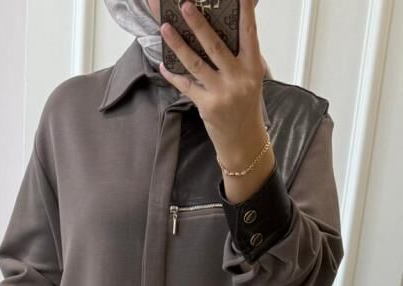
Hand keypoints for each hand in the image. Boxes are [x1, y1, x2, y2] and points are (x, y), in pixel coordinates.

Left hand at [158, 0, 268, 171]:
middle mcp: (239, 78)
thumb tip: (228, 29)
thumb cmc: (246, 106)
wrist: (243, 141)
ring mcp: (222, 93)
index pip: (249, 33)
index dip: (244, 12)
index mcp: (253, 67)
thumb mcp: (252, 78)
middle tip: (185, 6)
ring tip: (165, 29)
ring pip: (196, 64)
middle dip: (199, 24)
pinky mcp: (207, 106)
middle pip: (216, 46)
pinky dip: (173, 75)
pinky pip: (186, 86)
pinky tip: (163, 64)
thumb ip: (241, 56)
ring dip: (178, 45)